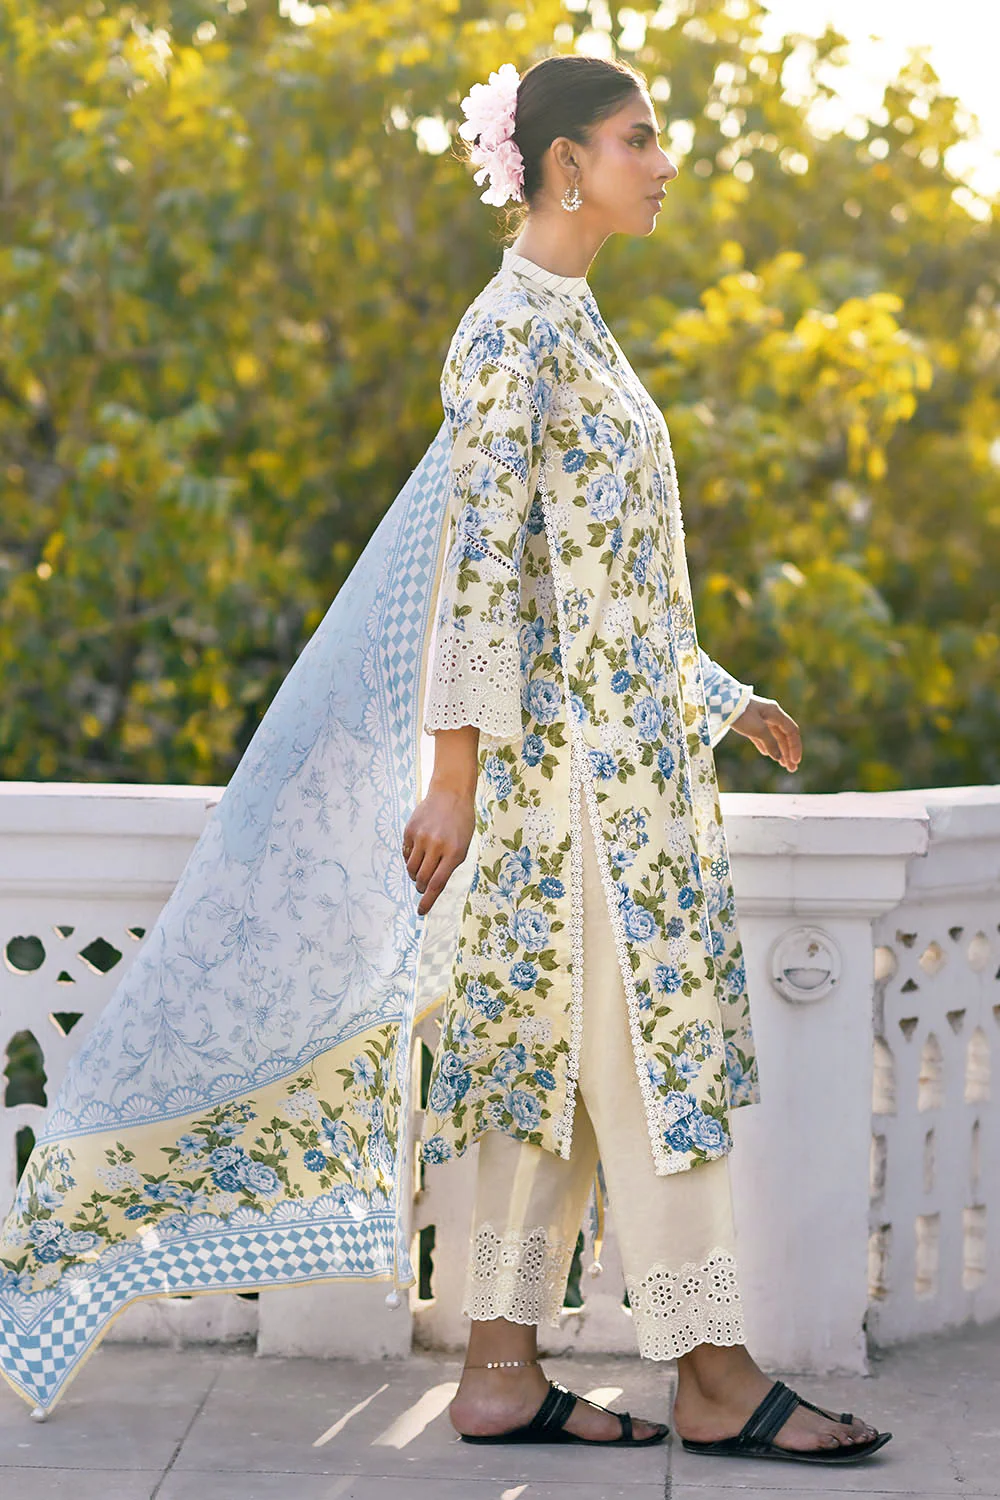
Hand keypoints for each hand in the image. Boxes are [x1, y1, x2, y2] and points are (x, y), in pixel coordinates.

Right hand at [402, 782, 475, 916]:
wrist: (450, 794)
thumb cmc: (460, 823)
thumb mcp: (462, 846)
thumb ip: (448, 866)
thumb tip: (429, 886)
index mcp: (454, 853)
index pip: (437, 884)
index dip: (428, 900)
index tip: (420, 911)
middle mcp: (437, 846)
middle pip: (422, 879)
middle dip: (421, 886)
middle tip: (422, 885)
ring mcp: (422, 837)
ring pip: (411, 868)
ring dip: (415, 874)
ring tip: (423, 865)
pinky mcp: (410, 830)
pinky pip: (406, 854)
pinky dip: (410, 858)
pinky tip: (419, 849)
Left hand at [730, 694, 801, 771]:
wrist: (722, 703)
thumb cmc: (742, 714)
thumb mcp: (758, 730)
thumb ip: (770, 743)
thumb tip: (778, 757)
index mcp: (776, 713)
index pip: (792, 731)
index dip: (795, 747)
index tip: (795, 761)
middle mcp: (770, 715)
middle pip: (784, 736)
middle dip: (788, 753)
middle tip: (792, 769)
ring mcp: (760, 718)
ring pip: (773, 737)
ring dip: (779, 751)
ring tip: (783, 765)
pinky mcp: (749, 723)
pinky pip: (761, 736)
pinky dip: (765, 745)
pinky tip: (766, 754)